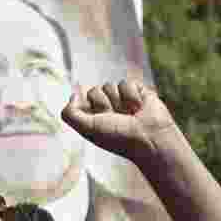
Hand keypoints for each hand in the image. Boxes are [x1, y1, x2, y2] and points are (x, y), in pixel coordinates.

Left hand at [61, 80, 175, 162]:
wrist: (150, 137)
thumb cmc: (119, 137)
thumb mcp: (87, 128)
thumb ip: (70, 114)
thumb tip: (74, 95)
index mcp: (94, 119)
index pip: (82, 100)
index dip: (90, 108)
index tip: (101, 121)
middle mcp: (107, 110)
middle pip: (95, 91)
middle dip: (105, 103)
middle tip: (117, 118)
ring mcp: (122, 101)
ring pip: (110, 85)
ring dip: (119, 101)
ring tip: (130, 114)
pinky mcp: (137, 92)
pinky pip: (126, 83)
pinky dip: (131, 96)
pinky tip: (139, 108)